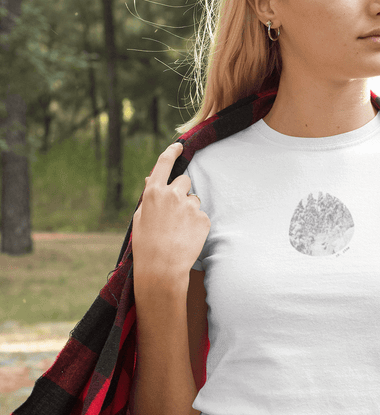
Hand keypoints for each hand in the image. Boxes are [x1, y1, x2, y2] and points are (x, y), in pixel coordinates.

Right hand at [132, 142, 210, 283]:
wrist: (162, 268)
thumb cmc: (146, 245)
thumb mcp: (140, 218)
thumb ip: (148, 196)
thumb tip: (151, 178)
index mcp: (153, 192)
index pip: (164, 163)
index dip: (172, 152)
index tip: (179, 146)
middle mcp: (172, 194)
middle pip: (185, 181)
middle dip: (182, 192)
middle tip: (176, 212)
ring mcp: (190, 206)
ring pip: (195, 199)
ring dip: (190, 210)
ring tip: (179, 230)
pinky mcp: (203, 219)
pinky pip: (202, 216)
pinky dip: (197, 225)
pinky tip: (187, 237)